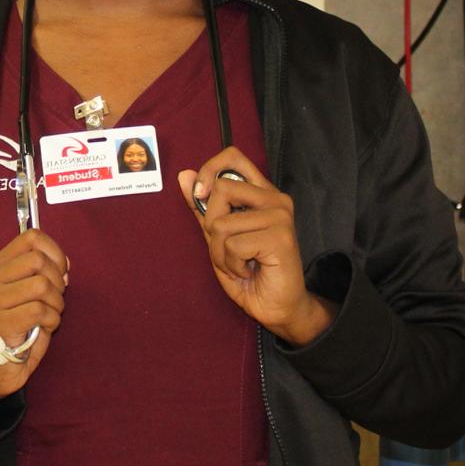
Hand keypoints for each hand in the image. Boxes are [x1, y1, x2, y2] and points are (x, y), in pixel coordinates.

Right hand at [0, 229, 68, 418]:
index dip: (54, 252)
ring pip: (41, 285)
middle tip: (55, 299)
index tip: (60, 271)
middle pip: (38, 260)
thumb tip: (65, 264)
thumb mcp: (26, 294)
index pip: (31, 237)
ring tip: (49, 315)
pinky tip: (43, 328)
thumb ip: (42, 274)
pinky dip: (52, 321)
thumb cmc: (16, 329)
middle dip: (57, 280)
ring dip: (56, 303)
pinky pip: (40, 310)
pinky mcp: (1, 323)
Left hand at [178, 147, 336, 346]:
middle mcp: (274, 198)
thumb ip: (202, 208)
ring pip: (221, 223)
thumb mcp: (217, 237)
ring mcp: (280, 215)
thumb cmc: (250, 272)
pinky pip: (232, 245)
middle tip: (228, 248)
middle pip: (219, 189)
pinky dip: (232, 264)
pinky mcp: (280, 236)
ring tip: (239, 263)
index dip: (208, 170)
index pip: (232, 158)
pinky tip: (249, 270)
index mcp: (261, 193)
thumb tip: (184, 175)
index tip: (200, 196)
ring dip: (220, 253)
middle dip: (210, 225)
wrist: (276, 307)